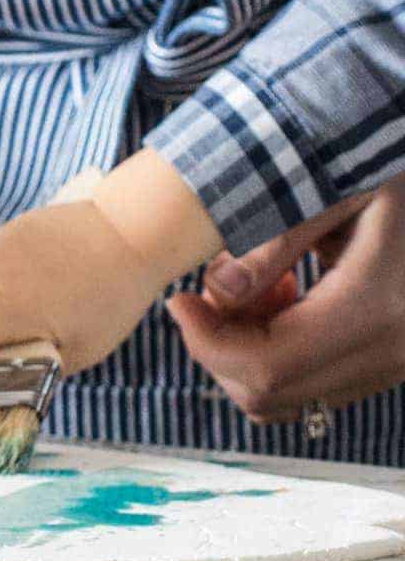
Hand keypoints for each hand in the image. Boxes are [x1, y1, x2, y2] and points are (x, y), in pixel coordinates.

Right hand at [0, 149, 222, 372]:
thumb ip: (35, 367)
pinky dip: (4, 278)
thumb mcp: (78, 352)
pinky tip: (39, 281)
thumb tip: (15, 377)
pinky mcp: (12, 229)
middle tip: (13, 342)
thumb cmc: (111, 298)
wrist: (133, 231)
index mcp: (0, 308)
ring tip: (29, 309)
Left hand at [167, 178, 404, 422]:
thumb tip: (217, 293)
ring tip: (258, 283)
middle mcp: (392, 351)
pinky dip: (281, 351)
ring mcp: (397, 365)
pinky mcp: (393, 362)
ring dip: (248, 350)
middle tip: (212, 289)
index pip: (264, 366)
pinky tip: (288, 293)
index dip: (204, 343)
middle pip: (268, 393)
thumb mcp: (331, 187)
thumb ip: (272, 241)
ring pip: (289, 396)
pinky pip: (317, 382)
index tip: (178, 300)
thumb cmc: (391, 164)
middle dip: (220, 347)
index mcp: (375, 308)